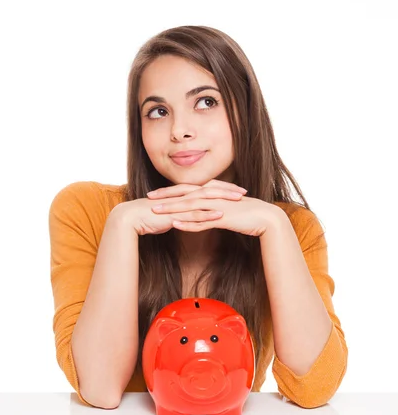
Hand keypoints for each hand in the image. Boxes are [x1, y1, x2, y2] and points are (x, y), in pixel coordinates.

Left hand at [146, 179, 280, 236]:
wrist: (266, 218)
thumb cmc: (247, 214)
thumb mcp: (227, 209)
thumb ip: (213, 208)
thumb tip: (203, 212)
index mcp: (213, 191)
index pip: (187, 189)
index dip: (170, 191)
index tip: (155, 194)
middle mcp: (213, 195)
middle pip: (184, 194)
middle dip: (165, 196)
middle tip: (148, 199)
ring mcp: (217, 205)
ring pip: (190, 206)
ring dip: (172, 208)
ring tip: (156, 211)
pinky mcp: (223, 217)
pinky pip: (202, 220)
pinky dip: (187, 222)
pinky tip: (175, 224)